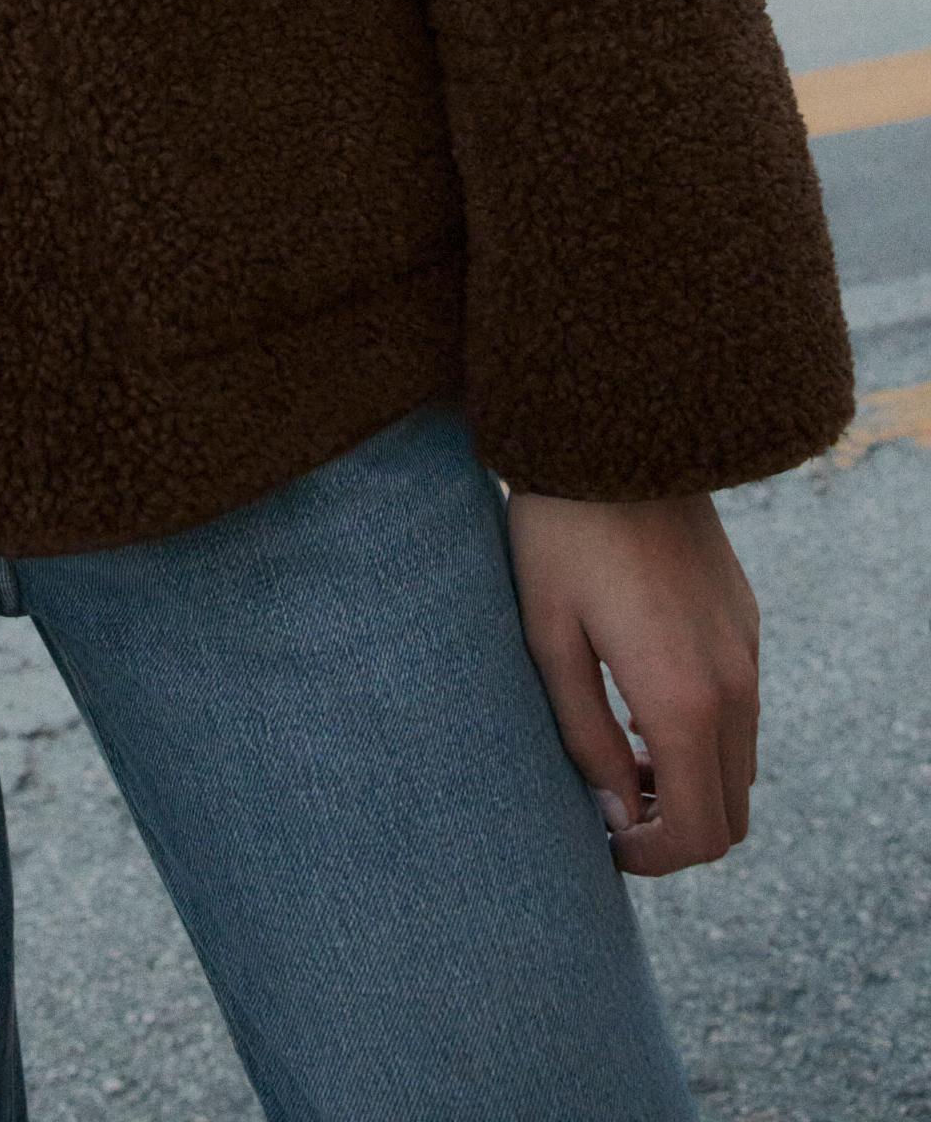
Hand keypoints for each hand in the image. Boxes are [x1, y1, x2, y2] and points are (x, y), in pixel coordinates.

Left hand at [504, 486, 759, 878]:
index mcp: (682, 701)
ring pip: (742, 762)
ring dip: (692, 781)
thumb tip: (619, 815)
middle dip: (677, 829)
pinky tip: (641, 700)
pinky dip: (705, 734)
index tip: (604, 842)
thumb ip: (586, 738)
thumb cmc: (561, 535)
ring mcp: (747, 649)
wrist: (616, 436)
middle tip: (612, 805)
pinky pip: (742, 708)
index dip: (655, 860)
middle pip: (732, 811)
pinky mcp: (745, 619)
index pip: (699, 832)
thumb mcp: (549, 640)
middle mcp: (734, 684)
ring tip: (619, 753)